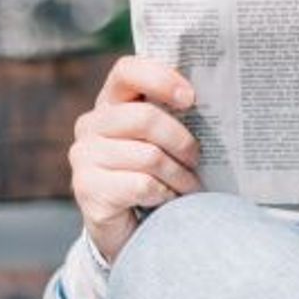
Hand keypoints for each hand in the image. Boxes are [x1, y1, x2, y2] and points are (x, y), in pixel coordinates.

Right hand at [69, 56, 201, 262]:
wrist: (128, 228)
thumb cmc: (155, 174)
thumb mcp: (163, 140)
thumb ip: (174, 115)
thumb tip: (215, 98)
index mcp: (110, 103)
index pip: (127, 70)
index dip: (160, 79)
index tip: (190, 98)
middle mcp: (90, 125)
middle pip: (145, 117)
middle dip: (181, 142)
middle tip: (196, 159)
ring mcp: (83, 156)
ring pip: (149, 156)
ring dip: (179, 176)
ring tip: (188, 187)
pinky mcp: (87, 188)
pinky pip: (142, 184)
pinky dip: (165, 194)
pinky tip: (167, 200)